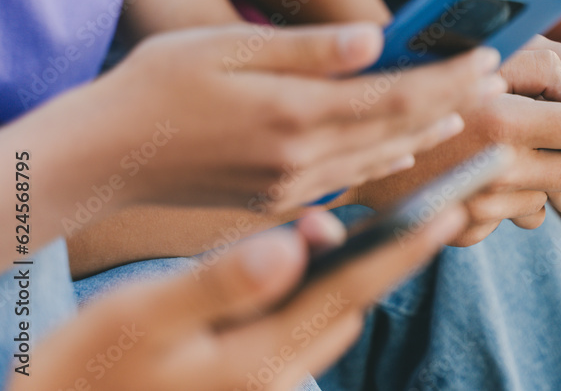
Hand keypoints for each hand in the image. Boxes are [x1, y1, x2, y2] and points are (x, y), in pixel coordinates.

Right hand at [14, 208, 465, 390]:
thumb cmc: (90, 371)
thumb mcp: (144, 319)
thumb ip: (221, 284)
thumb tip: (291, 246)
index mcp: (262, 356)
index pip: (354, 291)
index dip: (406, 248)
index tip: (452, 210)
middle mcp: (278, 373)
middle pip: (356, 302)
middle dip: (399, 254)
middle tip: (435, 205)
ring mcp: (265, 380)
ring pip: (333, 314)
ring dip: (362, 269)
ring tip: (385, 222)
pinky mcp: (249, 376)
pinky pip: (305, 325)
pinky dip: (323, 287)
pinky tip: (312, 257)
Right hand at [22, 23, 503, 217]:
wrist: (104, 157)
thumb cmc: (157, 86)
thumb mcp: (227, 47)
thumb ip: (308, 48)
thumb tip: (377, 36)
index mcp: (294, 113)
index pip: (398, 96)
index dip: (450, 77)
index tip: (487, 55)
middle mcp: (302, 158)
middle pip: (401, 129)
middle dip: (453, 101)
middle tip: (492, 74)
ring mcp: (292, 187)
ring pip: (382, 160)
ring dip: (429, 133)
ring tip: (464, 108)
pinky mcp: (279, 199)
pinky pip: (352, 180)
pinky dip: (388, 161)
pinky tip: (407, 149)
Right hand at [355, 42, 560, 245]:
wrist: (346, 130)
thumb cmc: (420, 74)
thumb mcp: (483, 51)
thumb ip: (546, 67)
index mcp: (502, 123)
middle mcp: (492, 174)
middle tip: (560, 132)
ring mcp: (476, 210)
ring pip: (550, 203)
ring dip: (542, 178)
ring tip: (511, 148)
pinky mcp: (462, 231)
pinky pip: (512, 220)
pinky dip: (509, 199)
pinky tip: (482, 171)